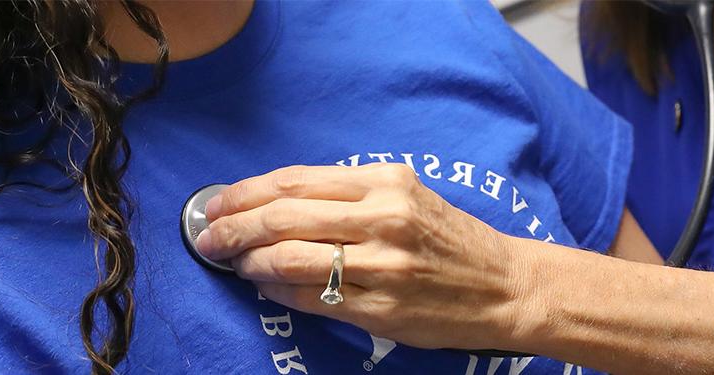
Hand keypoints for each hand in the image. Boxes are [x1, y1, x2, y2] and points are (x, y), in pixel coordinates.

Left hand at [193, 164, 541, 350]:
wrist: (504, 286)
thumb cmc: (449, 238)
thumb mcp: (406, 194)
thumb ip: (347, 194)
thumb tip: (273, 204)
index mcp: (385, 182)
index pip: (294, 181)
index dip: (244, 193)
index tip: (217, 203)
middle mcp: (383, 219)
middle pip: (282, 217)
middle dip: (233, 228)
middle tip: (209, 238)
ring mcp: (382, 267)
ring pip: (289, 258)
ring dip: (249, 262)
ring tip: (234, 263)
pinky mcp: (382, 310)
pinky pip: (311, 298)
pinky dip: (276, 291)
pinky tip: (264, 286)